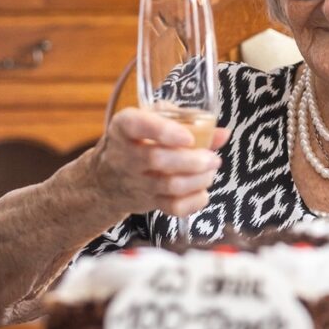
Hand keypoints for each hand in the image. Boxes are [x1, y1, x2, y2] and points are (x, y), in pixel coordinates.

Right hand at [87, 108, 229, 217]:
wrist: (106, 179)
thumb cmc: (138, 141)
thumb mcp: (152, 120)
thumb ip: (187, 121)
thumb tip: (222, 134)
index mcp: (125, 127)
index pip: (137, 125)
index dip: (165, 131)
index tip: (188, 137)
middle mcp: (126, 155)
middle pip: (157, 160)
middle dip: (192, 160)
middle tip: (212, 158)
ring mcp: (136, 182)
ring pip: (170, 185)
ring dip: (198, 179)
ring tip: (210, 171)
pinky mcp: (147, 202)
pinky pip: (173, 208)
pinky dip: (194, 201)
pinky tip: (202, 190)